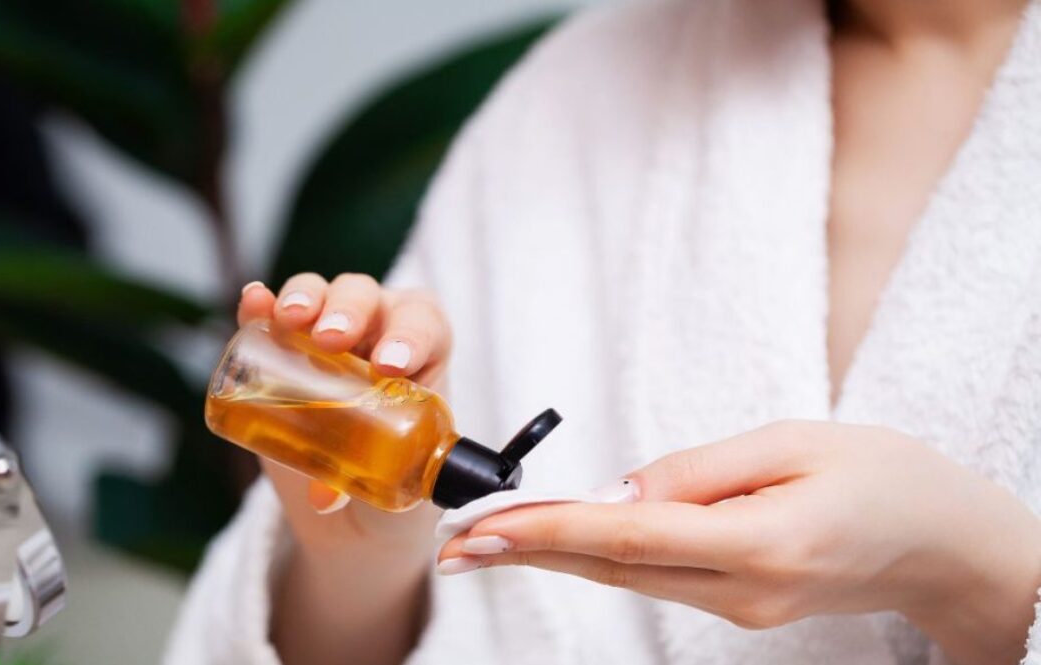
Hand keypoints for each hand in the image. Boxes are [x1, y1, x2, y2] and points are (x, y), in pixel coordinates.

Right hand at [239, 273, 451, 553]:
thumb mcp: (395, 473)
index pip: (424, 325)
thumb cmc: (392, 468)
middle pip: (367, 297)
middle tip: (332, 340)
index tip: (390, 365)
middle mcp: (379, 324)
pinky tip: (253, 301)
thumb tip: (325, 497)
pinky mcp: (282, 339)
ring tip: (290, 319)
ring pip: (321, 292)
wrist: (355, 486)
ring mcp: (329, 325)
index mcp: (423, 348)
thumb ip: (367, 481)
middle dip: (349, 311)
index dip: (411, 335)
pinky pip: (271, 310)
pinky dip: (260, 303)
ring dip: (306, 297)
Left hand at [437, 420, 1040, 664]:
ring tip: (484, 543)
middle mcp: (743, 591)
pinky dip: (601, 559)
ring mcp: (742, 609)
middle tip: (453, 545)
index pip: (628, 539)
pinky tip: (560, 543)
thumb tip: (619, 490)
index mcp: (760, 543)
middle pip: (613, 569)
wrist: (944, 543)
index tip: (483, 529)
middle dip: (527, 554)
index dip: (547, 533)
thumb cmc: (883, 476)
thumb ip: (701, 470)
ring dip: (554, 559)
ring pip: (628, 579)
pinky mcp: (742, 606)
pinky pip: (657, 578)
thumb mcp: (796, 442)